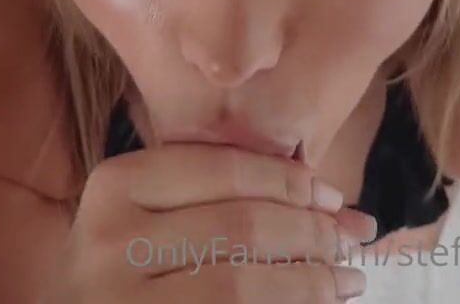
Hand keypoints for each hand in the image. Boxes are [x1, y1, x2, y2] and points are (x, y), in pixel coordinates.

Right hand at [41, 143, 375, 301]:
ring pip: (241, 285)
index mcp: (116, 184)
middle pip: (240, 226)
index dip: (288, 181)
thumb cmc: (127, 262)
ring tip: (348, 277)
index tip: (332, 196)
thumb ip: (230, 197)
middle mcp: (109, 240)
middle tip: (349, 238)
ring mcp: (120, 298)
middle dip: (309, 232)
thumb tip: (339, 204)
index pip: (223, 169)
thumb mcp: (155, 214)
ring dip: (310, 280)